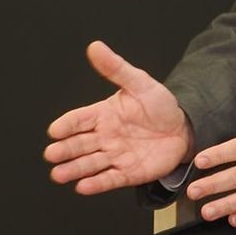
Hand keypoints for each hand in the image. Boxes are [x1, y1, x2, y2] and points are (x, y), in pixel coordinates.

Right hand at [44, 41, 193, 194]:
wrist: (184, 128)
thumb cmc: (159, 105)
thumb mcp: (140, 83)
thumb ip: (116, 68)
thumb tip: (95, 47)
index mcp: (103, 114)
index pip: (79, 119)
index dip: (67, 125)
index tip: (55, 130)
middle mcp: (104, 136)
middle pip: (80, 144)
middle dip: (65, 150)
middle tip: (51, 154)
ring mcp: (115, 156)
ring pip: (90, 163)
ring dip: (74, 169)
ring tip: (59, 174)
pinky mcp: (128, 172)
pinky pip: (110, 179)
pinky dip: (96, 184)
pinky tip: (83, 187)